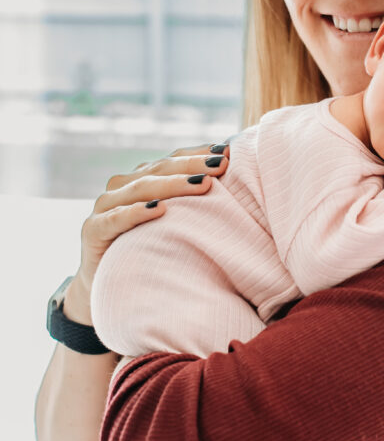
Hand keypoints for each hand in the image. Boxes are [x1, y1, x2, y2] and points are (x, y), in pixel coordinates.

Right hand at [64, 141, 230, 323]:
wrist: (107, 288)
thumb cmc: (149, 252)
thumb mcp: (173, 226)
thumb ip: (193, 204)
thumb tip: (234, 183)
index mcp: (141, 180)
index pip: (172, 160)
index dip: (198, 154)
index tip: (229, 152)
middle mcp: (122, 187)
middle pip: (159, 169)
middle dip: (192, 166)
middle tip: (221, 164)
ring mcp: (105, 207)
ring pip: (140, 188)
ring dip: (172, 185)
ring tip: (202, 184)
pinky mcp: (92, 231)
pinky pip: (115, 218)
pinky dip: (136, 212)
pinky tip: (159, 209)